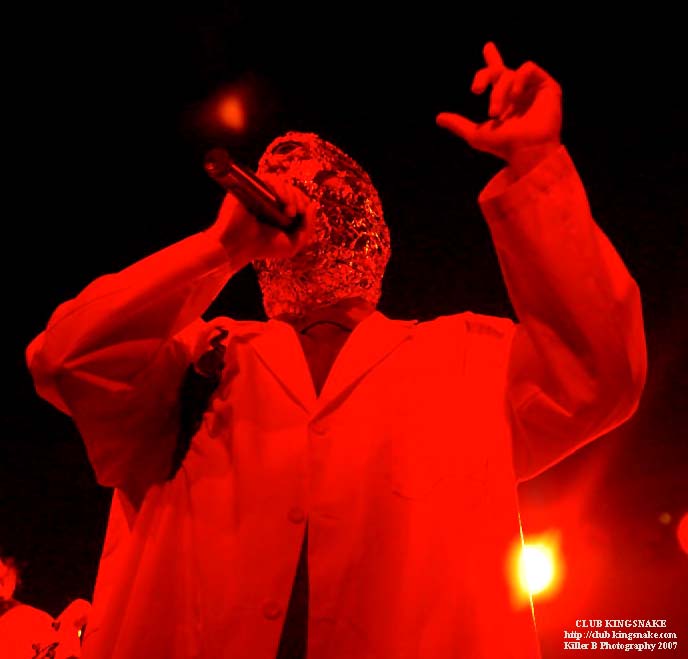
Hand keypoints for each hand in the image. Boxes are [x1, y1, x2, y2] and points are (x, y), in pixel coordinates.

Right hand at [207, 174, 317, 266]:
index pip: (297, 197)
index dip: (303, 202)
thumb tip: (313, 205)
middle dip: (298, 199)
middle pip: (292, 189)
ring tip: (289, 211)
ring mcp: (260, 193)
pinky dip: (279, 187)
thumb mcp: (294, 243)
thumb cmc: (264, 248)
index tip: (302, 214)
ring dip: (291, 194)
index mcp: (280, 211)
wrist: (238, 247)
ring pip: (282, 183)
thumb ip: (308, 226)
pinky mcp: (250, 187)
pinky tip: (281, 201)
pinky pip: (269, 179)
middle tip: (294, 213)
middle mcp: (270, 200)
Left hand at [436, 42, 561, 175]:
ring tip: (496, 112)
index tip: (487, 46)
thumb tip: (438, 118)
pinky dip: (518, 80)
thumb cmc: (503, 146)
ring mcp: (533, 88)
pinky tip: (515, 96)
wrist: (525, 150)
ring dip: (499, 91)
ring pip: (509, 73)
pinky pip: (528, 68)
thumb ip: (458, 124)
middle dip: (483, 77)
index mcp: (504, 100)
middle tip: (475, 90)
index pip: (496, 75)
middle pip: (497, 70)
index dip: (493, 58)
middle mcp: (518, 92)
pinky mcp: (548, 86)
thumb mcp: (475, 134)